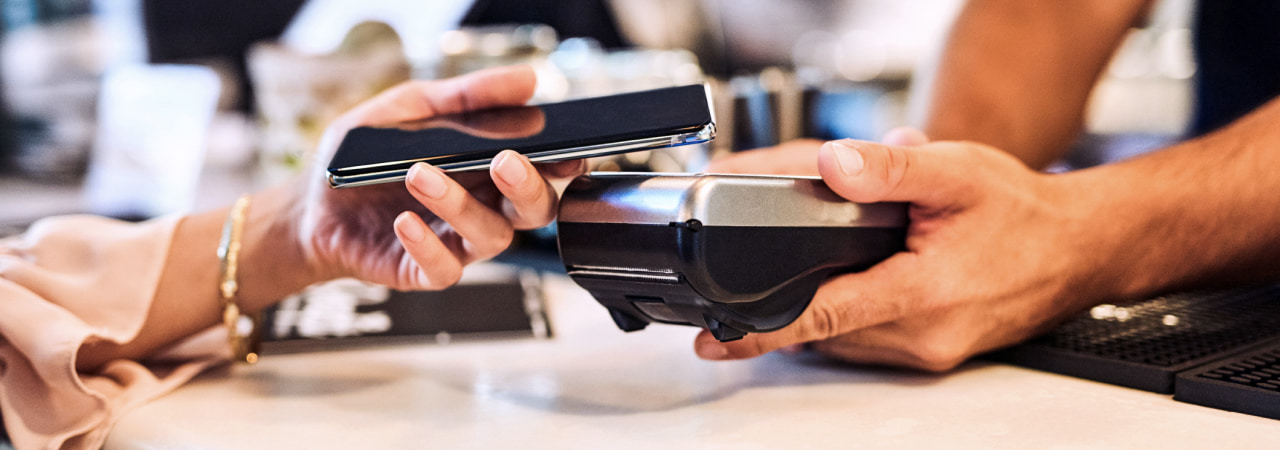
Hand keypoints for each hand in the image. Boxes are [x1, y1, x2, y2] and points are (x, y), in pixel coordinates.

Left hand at [291, 65, 583, 290]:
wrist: (311, 202)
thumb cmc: (367, 155)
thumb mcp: (412, 107)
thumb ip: (469, 96)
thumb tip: (527, 79)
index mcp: (490, 170)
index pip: (545, 172)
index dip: (565, 166)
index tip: (569, 153)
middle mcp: (484, 208)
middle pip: (535, 211)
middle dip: (528, 187)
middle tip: (505, 161)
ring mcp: (456, 243)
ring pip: (490, 237)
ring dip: (460, 204)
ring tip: (420, 174)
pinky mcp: (422, 270)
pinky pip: (443, 268)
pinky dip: (427, 244)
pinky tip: (404, 220)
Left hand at [694, 129, 1106, 370]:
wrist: (1080, 249)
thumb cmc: (1025, 213)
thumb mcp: (956, 172)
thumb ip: (889, 169)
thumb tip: (832, 164)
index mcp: (922, 295)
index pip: (822, 319)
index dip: (763, 330)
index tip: (718, 341)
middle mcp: (921, 336)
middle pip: (824, 331)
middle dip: (786, 303)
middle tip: (759, 275)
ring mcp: (926, 352)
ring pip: (844, 341)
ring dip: (818, 312)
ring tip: (816, 267)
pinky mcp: (931, 354)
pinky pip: (868, 343)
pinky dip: (847, 318)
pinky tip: (852, 283)